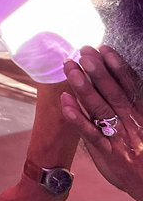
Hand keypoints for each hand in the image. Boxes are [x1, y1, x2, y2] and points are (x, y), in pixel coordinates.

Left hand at [61, 45, 142, 200]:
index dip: (117, 66)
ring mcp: (119, 137)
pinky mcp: (108, 152)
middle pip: (113, 92)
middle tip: (84, 50)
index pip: (129, 86)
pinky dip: (77, 117)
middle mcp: (131, 123)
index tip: (104, 48)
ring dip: (84, 87)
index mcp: (141, 114)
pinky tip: (65, 101)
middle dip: (98, 71)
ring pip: (100, 109)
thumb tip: (117, 78)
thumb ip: (131, 105)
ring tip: (71, 68)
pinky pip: (90, 133)